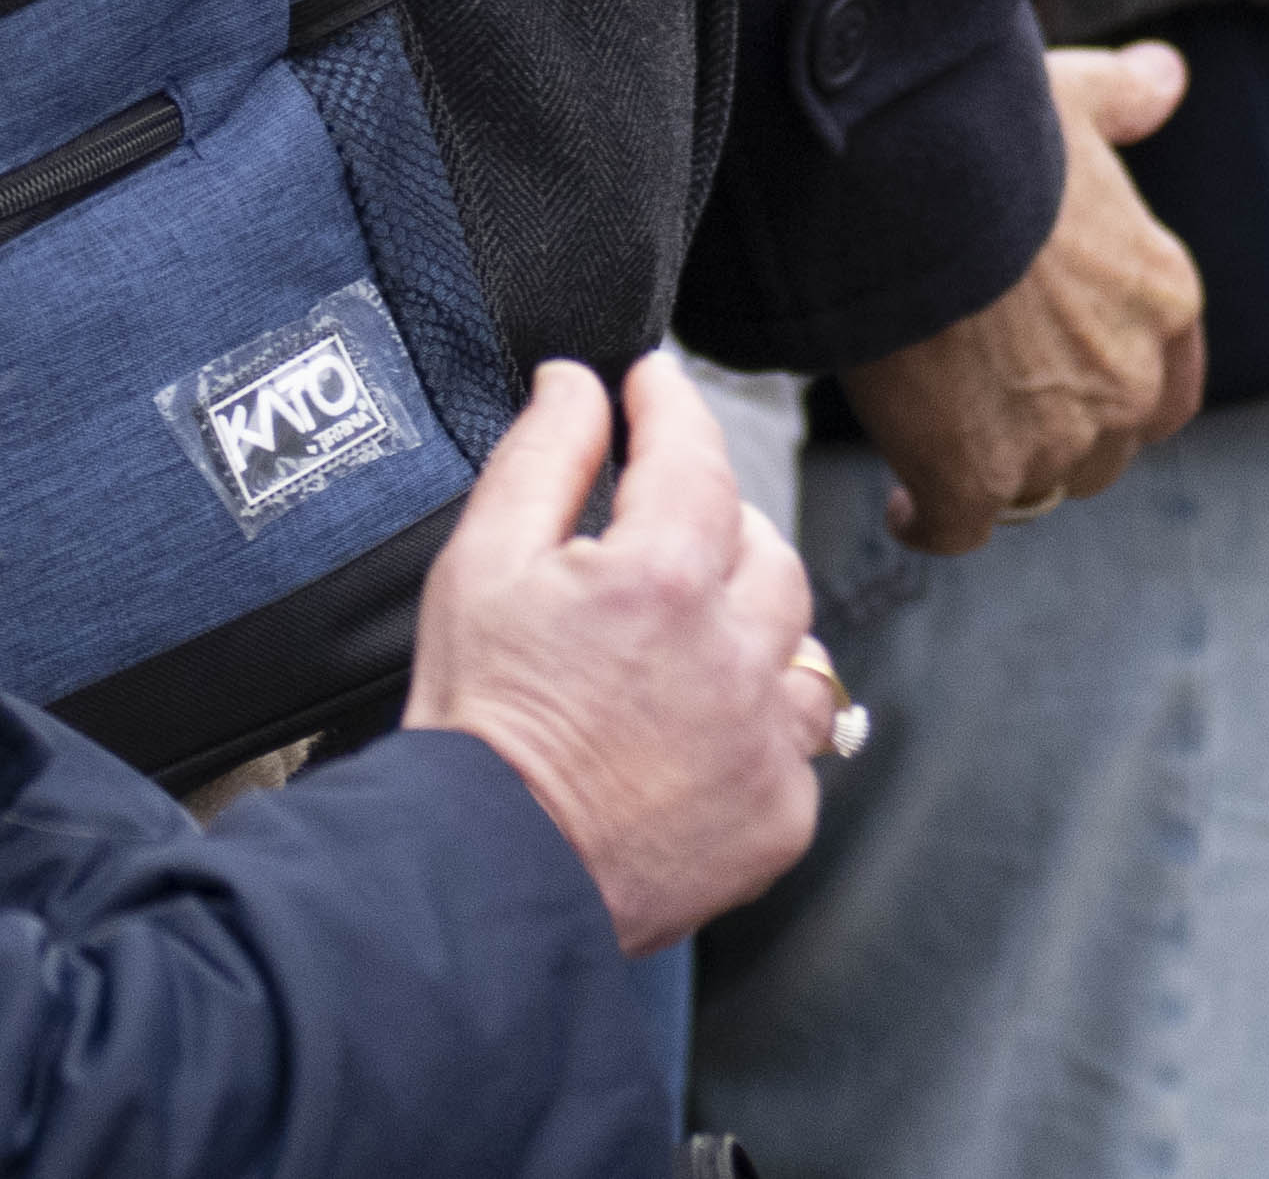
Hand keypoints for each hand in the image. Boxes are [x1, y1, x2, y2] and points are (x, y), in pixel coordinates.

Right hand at [403, 354, 826, 956]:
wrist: (476, 884)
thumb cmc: (470, 729)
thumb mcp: (478, 572)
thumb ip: (541, 460)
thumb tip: (579, 382)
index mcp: (663, 579)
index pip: (695, 455)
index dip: (670, 408)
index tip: (653, 384)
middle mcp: (736, 652)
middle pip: (763, 550)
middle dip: (715, 533)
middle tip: (654, 547)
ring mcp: (766, 739)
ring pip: (798, 645)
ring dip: (752, 632)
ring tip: (679, 649)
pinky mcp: (778, 814)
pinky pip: (792, 743)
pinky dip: (753, 730)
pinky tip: (693, 738)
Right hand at [836, 43, 1204, 554]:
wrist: (912, 189)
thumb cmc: (995, 134)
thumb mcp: (1079, 97)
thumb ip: (1129, 97)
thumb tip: (1165, 76)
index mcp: (1165, 300)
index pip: (1169, 395)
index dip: (1119, 400)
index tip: (1068, 387)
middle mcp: (1127, 381)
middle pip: (1104, 453)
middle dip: (1058, 441)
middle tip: (994, 412)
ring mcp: (1054, 439)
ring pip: (1035, 491)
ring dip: (998, 476)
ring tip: (943, 446)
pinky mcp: (971, 477)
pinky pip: (954, 529)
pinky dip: (927, 522)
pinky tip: (903, 503)